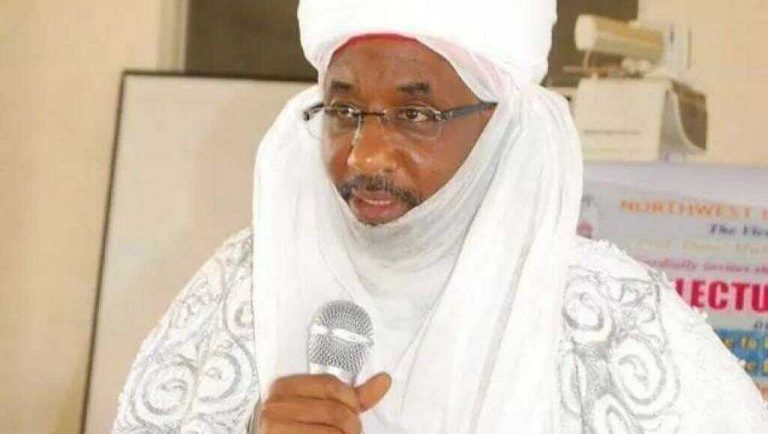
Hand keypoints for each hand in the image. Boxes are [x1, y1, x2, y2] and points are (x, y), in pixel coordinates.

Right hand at [257, 372, 390, 433]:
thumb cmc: (298, 428)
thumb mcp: (320, 407)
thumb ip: (351, 396)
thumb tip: (385, 380)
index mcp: (284, 388)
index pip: (330, 385)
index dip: (351, 399)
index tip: (354, 411)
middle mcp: (276, 406)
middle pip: (335, 411)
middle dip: (353, 426)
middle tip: (352, 432)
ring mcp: (275, 428)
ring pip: (332, 433)